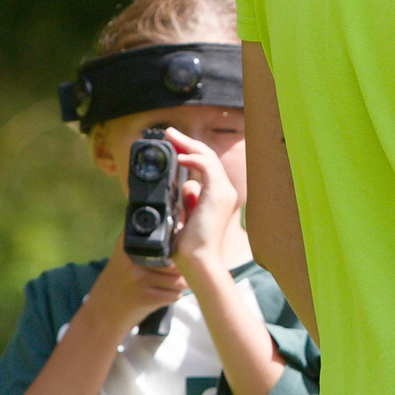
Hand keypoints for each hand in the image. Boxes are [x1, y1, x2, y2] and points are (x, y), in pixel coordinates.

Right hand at [88, 237, 187, 332]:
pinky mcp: (145, 297)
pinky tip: (159, 297)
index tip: (169, 257)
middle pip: (176, 261)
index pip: (166, 239)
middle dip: (179, 270)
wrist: (101, 313)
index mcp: (129, 243)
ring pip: (178, 279)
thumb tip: (184, 242)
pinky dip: (172, 297)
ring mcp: (139, 277)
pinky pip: (175, 295)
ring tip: (164, 287)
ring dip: (178, 285)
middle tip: (168, 277)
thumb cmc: (120, 282)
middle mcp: (133, 257)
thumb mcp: (126, 257)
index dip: (174, 248)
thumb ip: (149, 246)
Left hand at [163, 128, 237, 284]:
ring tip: (171, 136)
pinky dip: (194, 158)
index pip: (207, 166)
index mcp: (218, 197)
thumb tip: (184, 186)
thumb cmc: (190, 246)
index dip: (190, 151)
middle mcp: (225, 192)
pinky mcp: (218, 194)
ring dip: (188, 144)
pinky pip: (207, 167)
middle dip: (187, 142)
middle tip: (169, 132)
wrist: (198, 261)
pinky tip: (180, 156)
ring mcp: (224, 192)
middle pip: (208, 157)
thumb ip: (187, 200)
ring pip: (208, 157)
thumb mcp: (185, 216)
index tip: (173, 144)